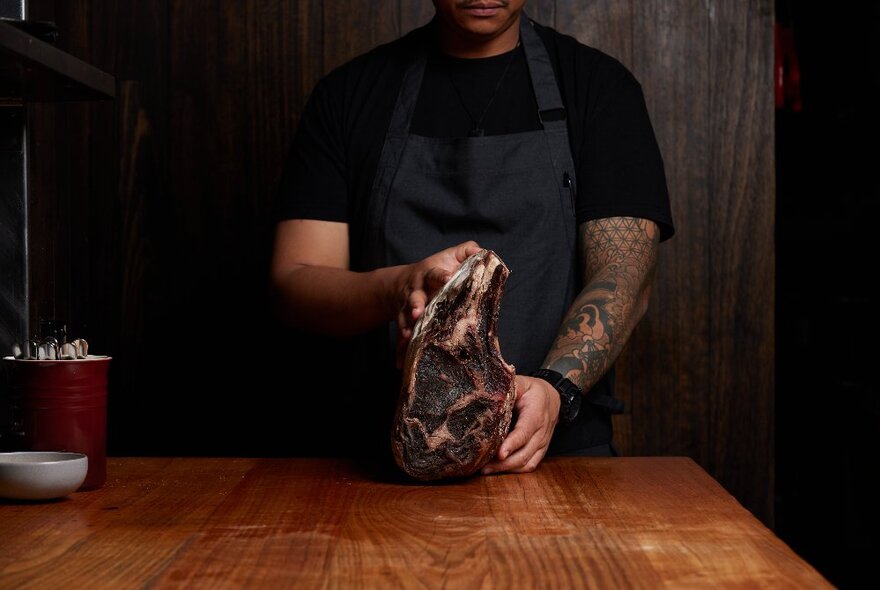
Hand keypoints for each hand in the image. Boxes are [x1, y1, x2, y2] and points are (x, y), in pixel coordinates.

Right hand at [393, 241, 481, 366]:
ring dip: (405, 327)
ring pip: (405, 318)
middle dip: (415, 305)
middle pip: (415, 298)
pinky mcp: (405, 323)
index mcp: (429, 275)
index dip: (441, 276)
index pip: (435, 274)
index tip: (448, 278)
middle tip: (418, 312)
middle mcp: (416, 292)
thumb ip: (468, 251)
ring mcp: (408, 308)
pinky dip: (400, 350)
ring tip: (407, 337)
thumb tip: (484, 253)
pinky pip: (401, 338)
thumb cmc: (436, 269)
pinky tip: (400, 363)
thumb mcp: (452, 255)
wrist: (404, 282)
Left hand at [481, 375, 559, 474]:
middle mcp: (541, 432)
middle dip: (503, 463)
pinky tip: (498, 470)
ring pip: (526, 463)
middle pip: (524, 453)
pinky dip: (514, 470)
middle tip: (482, 465)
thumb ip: (509, 387)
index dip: (512, 444)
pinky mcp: (541, 451)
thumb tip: (490, 392)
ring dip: (506, 469)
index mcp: (536, 414)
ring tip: (485, 469)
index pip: (525, 432)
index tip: (499, 453)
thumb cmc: (533, 391)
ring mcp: (542, 444)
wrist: (553, 399)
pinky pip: (529, 465)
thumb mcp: (523, 383)